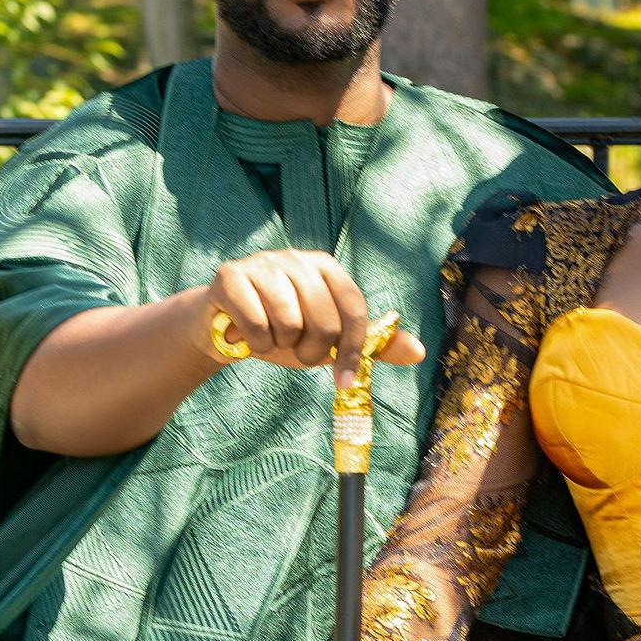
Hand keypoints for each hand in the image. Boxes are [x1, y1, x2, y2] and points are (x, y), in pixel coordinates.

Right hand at [203, 251, 424, 381]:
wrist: (221, 329)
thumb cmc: (281, 332)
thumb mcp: (328, 341)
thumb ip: (371, 345)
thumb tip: (419, 351)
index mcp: (326, 268)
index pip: (354, 309)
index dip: (353, 350)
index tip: (344, 382)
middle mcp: (298, 258)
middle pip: (324, 321)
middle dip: (311, 352)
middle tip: (294, 351)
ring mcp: (264, 263)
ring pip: (290, 324)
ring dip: (278, 347)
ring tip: (268, 337)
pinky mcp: (231, 275)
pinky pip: (258, 326)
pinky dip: (254, 344)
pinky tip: (244, 335)